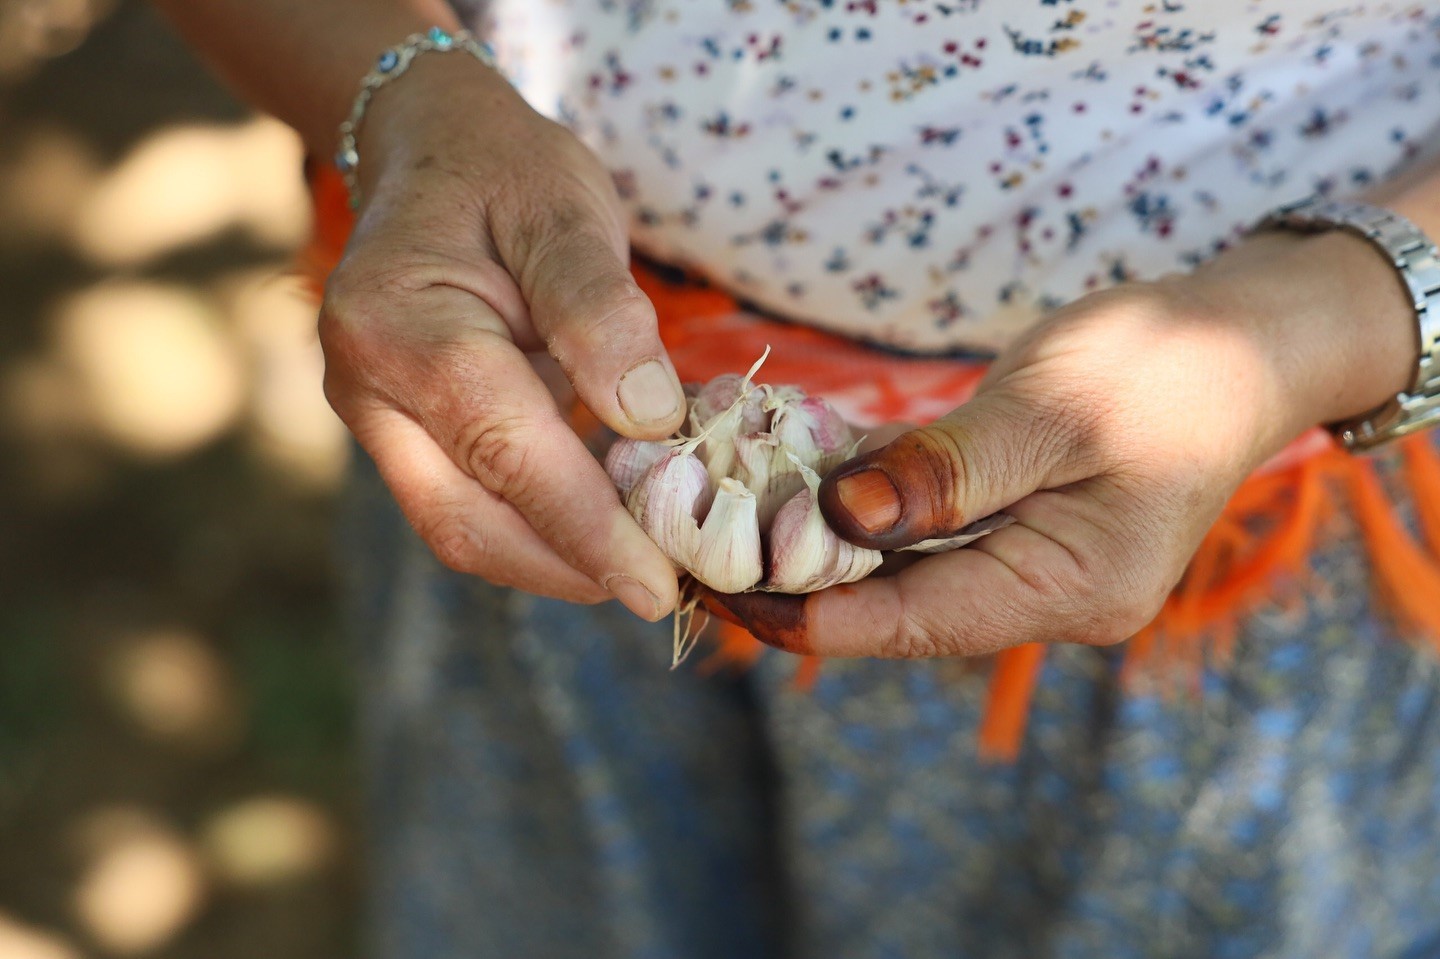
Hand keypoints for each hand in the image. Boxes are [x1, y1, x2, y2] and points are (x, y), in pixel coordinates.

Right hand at [318, 53, 685, 619]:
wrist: (433, 154)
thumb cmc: (506, 173)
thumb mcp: (566, 210)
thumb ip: (602, 311)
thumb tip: (649, 422)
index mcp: (399, 322)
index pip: (501, 449)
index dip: (586, 526)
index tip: (659, 583)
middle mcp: (366, 386)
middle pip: (465, 519)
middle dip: (570, 566)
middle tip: (665, 587)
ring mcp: (375, 419)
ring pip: (462, 527)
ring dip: (556, 559)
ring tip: (648, 561)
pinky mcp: (401, 436)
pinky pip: (469, 503)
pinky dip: (541, 527)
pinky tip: (610, 523)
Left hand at [703, 231, 1417, 656]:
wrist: (1241, 338)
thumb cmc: (1167, 365)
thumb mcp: (1052, 411)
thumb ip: (946, 473)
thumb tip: (837, 521)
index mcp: (1070, 589)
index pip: (918, 622)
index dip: (811, 616)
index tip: (716, 594)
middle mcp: (1041, 593)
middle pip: (896, 603)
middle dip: (794, 576)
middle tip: (688, 546)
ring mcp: (1024, 558)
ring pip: (897, 561)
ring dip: (811, 533)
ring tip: (709, 507)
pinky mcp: (1007, 516)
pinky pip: (917, 519)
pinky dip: (853, 493)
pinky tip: (779, 463)